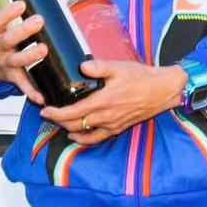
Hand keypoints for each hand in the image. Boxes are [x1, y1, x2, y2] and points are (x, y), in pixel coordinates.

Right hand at [0, 0, 47, 103]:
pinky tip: (41, 97)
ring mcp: (5, 63)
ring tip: (43, 49)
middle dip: (23, 31)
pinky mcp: (12, 77)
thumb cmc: (0, 40)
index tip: (21, 4)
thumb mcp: (1, 28)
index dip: (8, 13)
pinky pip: (22, 84)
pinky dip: (31, 92)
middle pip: (8, 40)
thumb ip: (15, 17)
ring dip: (30, 56)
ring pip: (17, 61)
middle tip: (38, 21)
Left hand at [43, 60, 186, 145]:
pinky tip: (77, 135)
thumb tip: (81, 66)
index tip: (44, 111)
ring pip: (84, 134)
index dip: (55, 113)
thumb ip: (98, 67)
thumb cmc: (141, 77)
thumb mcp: (118, 68)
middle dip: (58, 121)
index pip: (72, 112)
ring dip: (69, 130)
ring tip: (60, 124)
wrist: (162, 90)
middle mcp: (105, 116)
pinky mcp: (119, 128)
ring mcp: (112, 125)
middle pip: (74, 124)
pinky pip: (98, 138)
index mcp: (102, 101)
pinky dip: (85, 139)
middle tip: (48, 115)